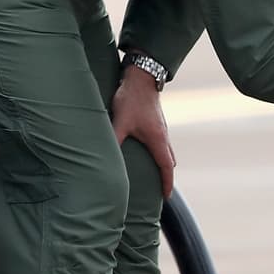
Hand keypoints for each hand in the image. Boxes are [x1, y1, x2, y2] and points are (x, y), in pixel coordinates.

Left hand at [111, 64, 176, 197]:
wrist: (142, 76)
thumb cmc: (132, 98)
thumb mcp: (120, 121)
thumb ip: (114, 139)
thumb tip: (104, 158)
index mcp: (157, 139)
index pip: (166, 167)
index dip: (167, 183)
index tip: (166, 197)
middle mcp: (163, 135)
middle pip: (169, 161)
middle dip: (166, 175)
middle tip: (161, 188)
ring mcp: (161, 127)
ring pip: (166, 151)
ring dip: (163, 163)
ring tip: (155, 173)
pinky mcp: (157, 121)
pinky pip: (162, 141)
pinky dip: (158, 151)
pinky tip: (147, 150)